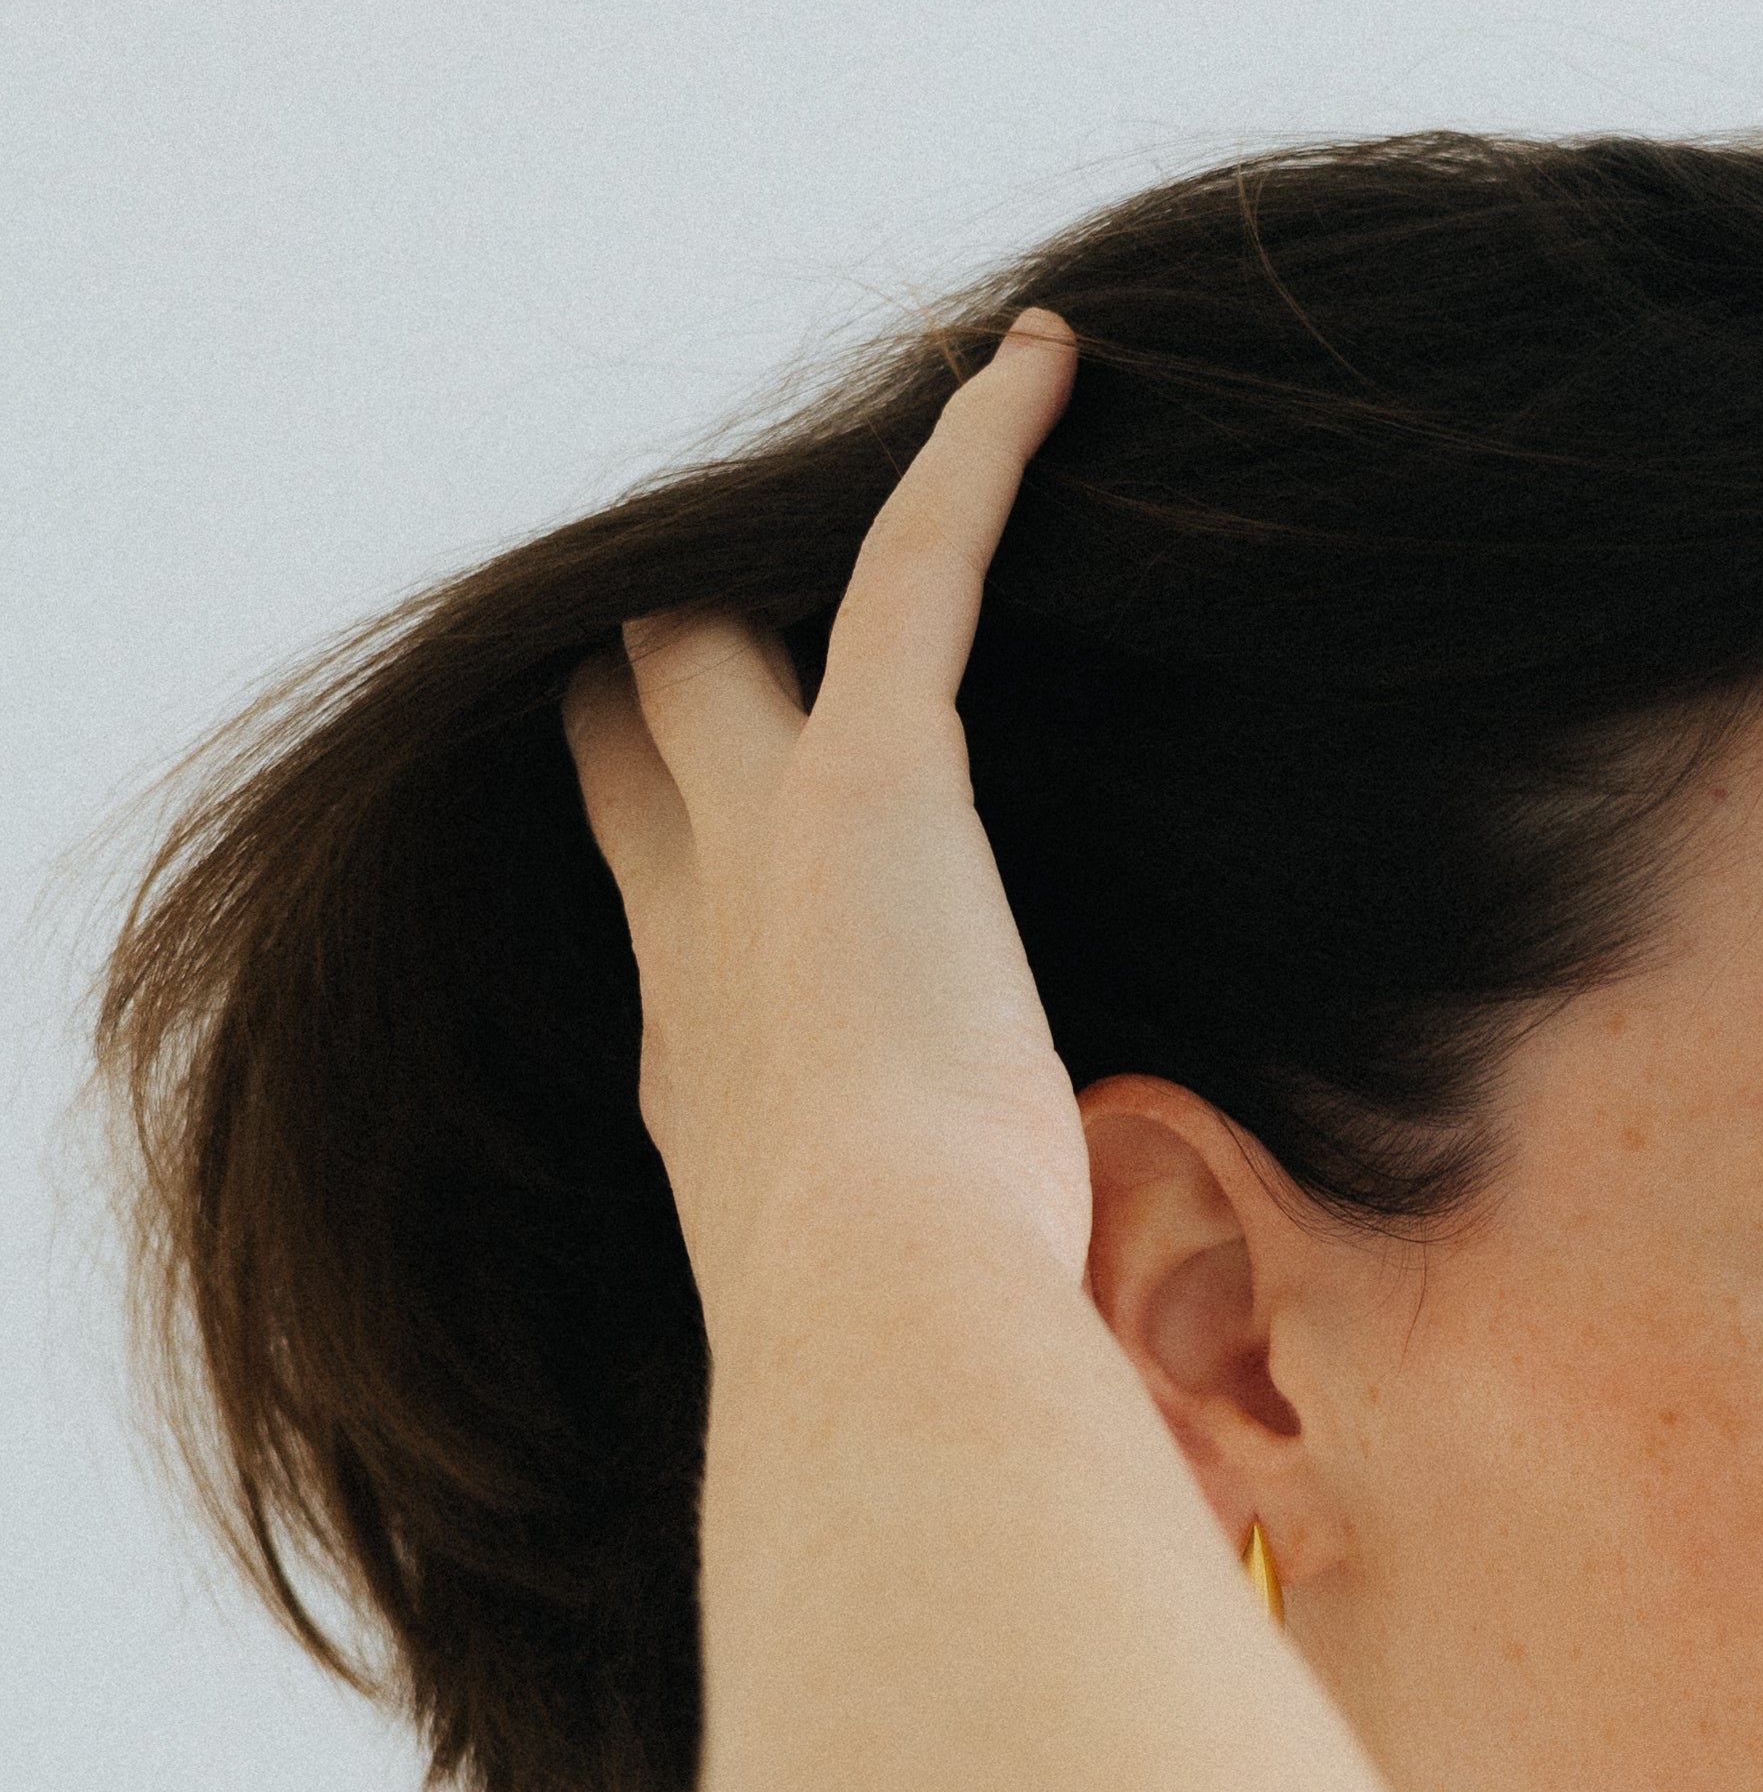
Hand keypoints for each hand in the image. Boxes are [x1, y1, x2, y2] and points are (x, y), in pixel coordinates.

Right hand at [562, 312, 1088, 1331]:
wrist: (889, 1339)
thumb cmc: (922, 1379)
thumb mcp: (928, 1341)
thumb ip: (975, 1328)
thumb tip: (1087, 1427)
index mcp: (703, 1086)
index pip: (661, 920)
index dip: (667, 845)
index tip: (700, 813)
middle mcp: (704, 946)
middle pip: (646, 751)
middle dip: (670, 680)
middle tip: (716, 610)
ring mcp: (770, 844)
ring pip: (735, 640)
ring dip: (800, 560)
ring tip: (903, 468)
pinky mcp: (879, 774)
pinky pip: (920, 560)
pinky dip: (980, 456)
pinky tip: (1044, 364)